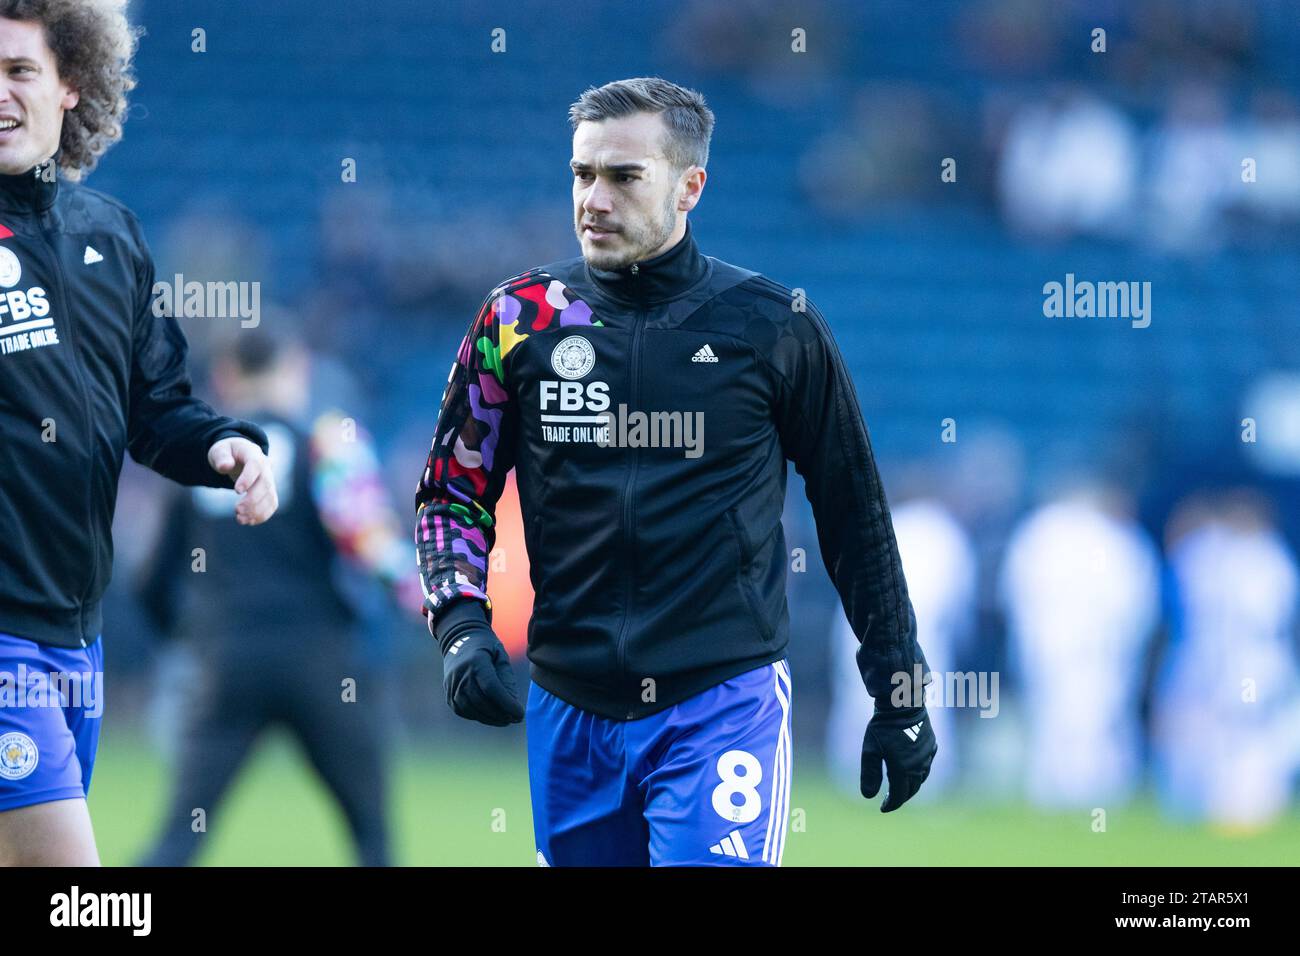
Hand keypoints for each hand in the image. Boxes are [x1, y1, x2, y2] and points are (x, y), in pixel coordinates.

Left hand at [207, 437, 278, 525]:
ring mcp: (270, 481)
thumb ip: (221, 457)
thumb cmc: (228, 453)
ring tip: (240, 519)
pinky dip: (262, 515)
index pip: (255, 465)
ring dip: (257, 511)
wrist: (239, 457)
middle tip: (237, 510)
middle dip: (253, 499)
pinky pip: (271, 505)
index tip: (236, 491)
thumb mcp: (219, 450)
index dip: (248, 478)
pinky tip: (248, 521)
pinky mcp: (269, 493)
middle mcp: (266, 468)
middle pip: (265, 484)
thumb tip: (225, 466)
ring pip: (270, 497)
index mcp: (253, 454)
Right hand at [430, 601, 523, 726]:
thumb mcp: (500, 655)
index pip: (491, 688)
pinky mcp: (448, 694)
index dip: (506, 704)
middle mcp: (461, 674)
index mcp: (476, 662)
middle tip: (515, 718)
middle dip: (501, 714)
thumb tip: (513, 703)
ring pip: (472, 710)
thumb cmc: (485, 647)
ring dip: (490, 719)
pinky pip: (463, 711)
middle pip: (482, 702)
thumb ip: (506, 677)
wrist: (459, 639)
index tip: (520, 713)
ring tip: (505, 720)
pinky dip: (478, 716)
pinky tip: (491, 717)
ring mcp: (452, 686)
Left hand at [860, 705, 935, 811]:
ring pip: (921, 779)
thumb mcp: (870, 749)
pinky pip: (927, 766)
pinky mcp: (932, 746)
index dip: (891, 804)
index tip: (883, 808)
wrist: (903, 704)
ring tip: (900, 787)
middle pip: (911, 790)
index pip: (899, 796)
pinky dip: (919, 773)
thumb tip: (868, 797)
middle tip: (890, 799)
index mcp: (902, 769)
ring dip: (911, 786)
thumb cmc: (883, 726)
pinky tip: (912, 770)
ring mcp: (927, 756)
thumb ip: (870, 774)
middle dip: (901, 797)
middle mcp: (918, 766)